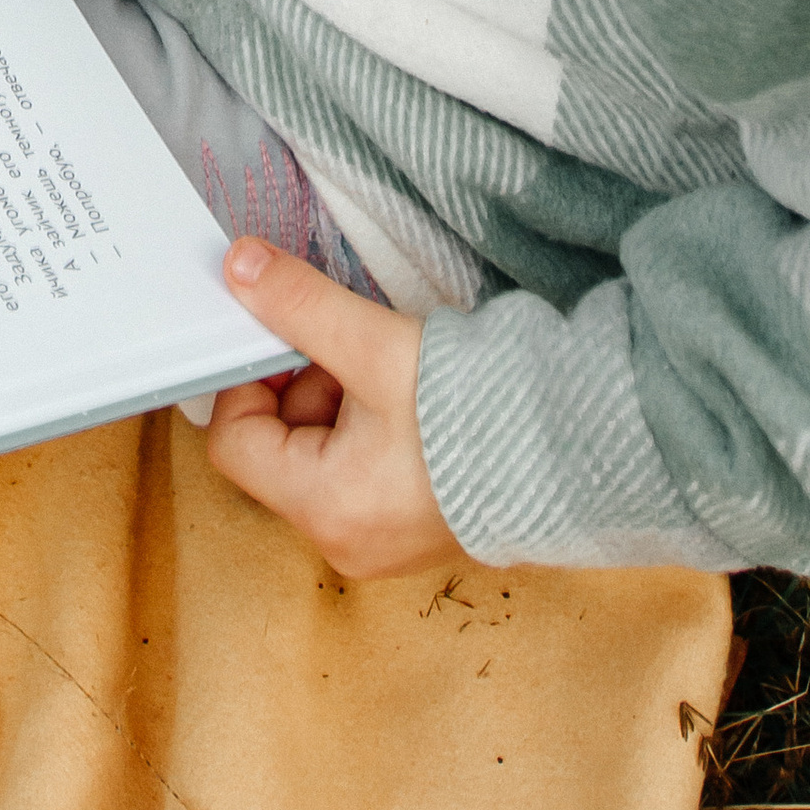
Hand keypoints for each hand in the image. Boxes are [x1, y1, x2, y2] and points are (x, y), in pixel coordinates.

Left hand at [205, 238, 466, 581]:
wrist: (575, 450)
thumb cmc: (475, 414)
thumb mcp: (376, 344)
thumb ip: (301, 304)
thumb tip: (241, 268)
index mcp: (325, 509)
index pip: (234, 443)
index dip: (247, 381)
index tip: (279, 337)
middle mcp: (346, 540)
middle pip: (278, 448)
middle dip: (304, 386)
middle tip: (351, 351)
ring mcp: (381, 542)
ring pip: (319, 455)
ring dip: (340, 401)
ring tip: (391, 373)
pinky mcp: (412, 530)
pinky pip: (359, 471)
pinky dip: (369, 426)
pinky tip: (412, 400)